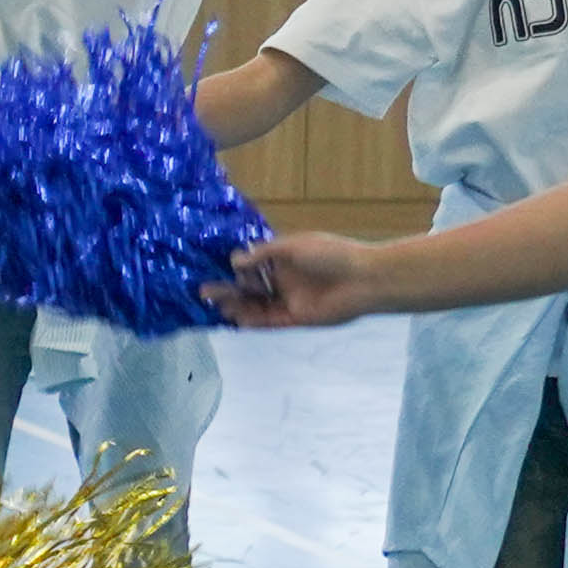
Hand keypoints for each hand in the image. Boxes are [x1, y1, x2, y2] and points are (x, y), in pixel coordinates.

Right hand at [214, 229, 385, 330]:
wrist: (363, 279)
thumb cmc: (331, 254)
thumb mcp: (293, 246)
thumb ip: (262, 254)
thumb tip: (234, 260)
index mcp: (283, 259)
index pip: (251, 265)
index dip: (234, 268)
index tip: (215, 268)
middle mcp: (283, 280)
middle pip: (249, 287)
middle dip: (227, 288)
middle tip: (204, 291)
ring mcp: (289, 300)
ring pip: (255, 305)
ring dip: (235, 305)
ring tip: (214, 304)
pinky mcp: (296, 318)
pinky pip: (268, 321)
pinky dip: (251, 321)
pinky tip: (235, 319)